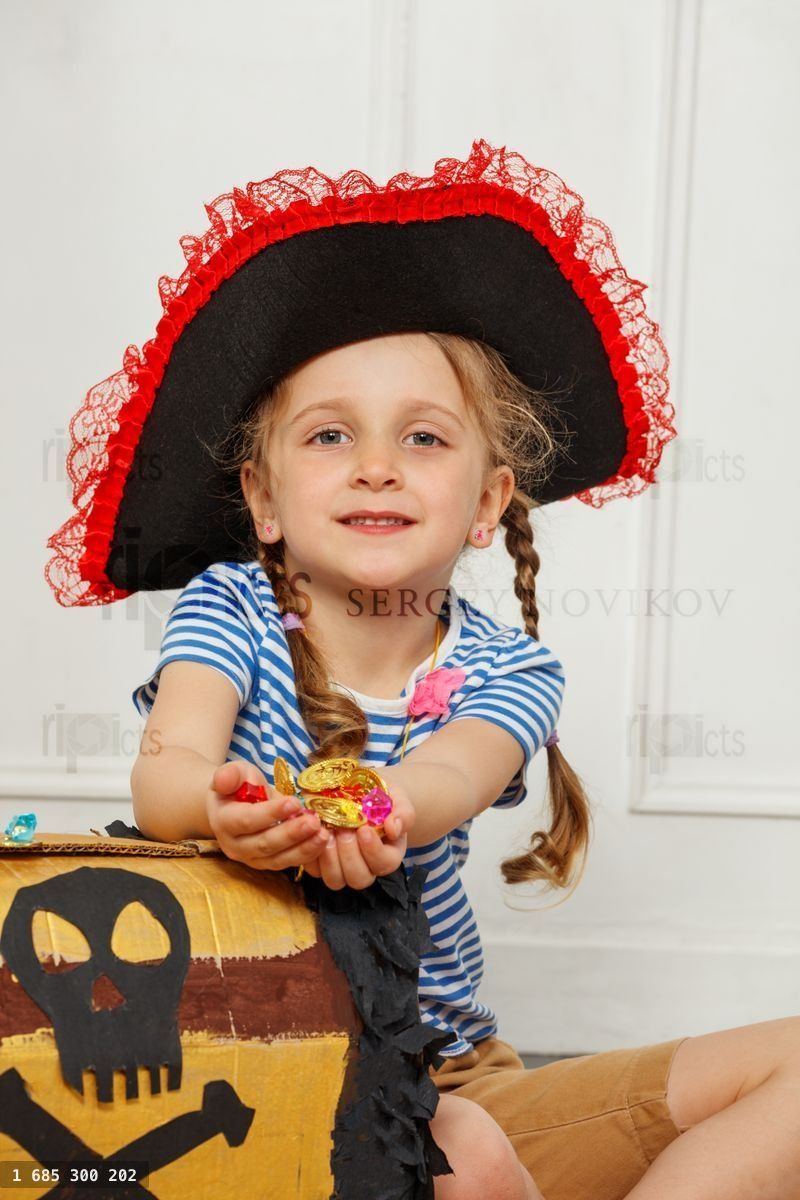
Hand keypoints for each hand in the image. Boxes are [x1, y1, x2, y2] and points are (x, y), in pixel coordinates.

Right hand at [206, 759, 328, 871]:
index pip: (246, 820)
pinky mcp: (267, 863)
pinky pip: (286, 863)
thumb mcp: (234, 773)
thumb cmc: (238, 786)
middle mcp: (234, 845)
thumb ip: (230, 775)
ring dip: (303, 848)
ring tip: (323, 835)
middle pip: (264, 844)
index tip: (294, 802)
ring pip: (277, 859)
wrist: (236, 804)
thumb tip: (223, 780)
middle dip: (291, 834)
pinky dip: (306, 855)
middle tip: (314, 822)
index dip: (270, 813)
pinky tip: (322, 843)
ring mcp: (251, 858)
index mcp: (223, 821)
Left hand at [302, 777, 415, 889]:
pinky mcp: (320, 863)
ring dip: (329, 858)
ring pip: (335, 880)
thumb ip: (402, 814)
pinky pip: (313, 868)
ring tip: (327, 833)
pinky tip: (312, 833)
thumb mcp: (398, 800)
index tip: (364, 829)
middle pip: (359, 878)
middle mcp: (366, 867)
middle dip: (349, 855)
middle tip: (344, 830)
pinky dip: (310, 852)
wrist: (361, 793)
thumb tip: (393, 828)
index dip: (373, 850)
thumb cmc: (383, 798)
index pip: (384, 863)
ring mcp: (341, 868)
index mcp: (388, 855)